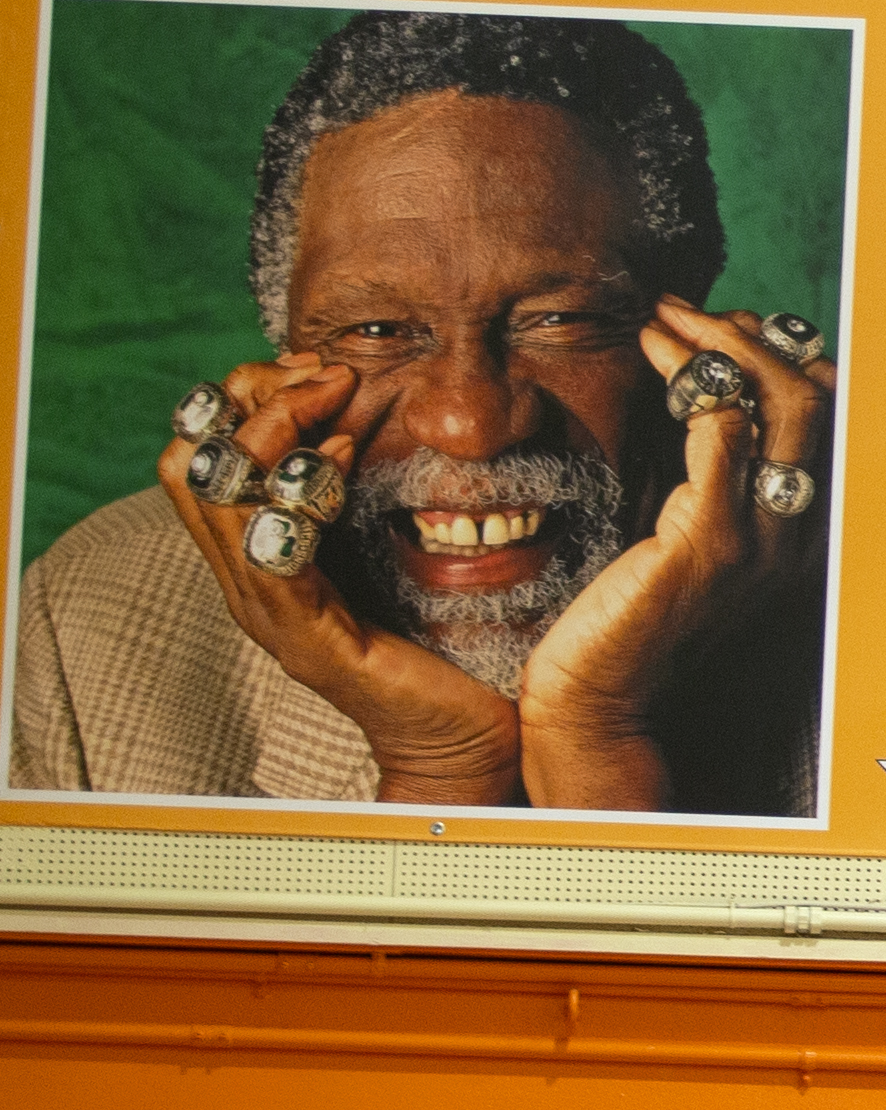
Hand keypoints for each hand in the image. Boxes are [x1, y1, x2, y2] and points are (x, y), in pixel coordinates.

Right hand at [159, 358, 525, 805]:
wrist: (468, 740)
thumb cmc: (442, 639)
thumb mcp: (391, 544)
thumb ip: (364, 492)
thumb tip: (364, 409)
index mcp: (259, 552)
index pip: (203, 447)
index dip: (249, 392)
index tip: (320, 369)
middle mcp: (247, 579)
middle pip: (192, 457)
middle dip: (253, 396)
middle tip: (326, 376)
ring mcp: (270, 612)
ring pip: (217, 491)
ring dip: (276, 427)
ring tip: (338, 401)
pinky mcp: (308, 639)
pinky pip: (273, 552)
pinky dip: (304, 491)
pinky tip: (352, 459)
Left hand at [515, 299, 833, 811]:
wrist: (598, 701)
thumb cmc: (627, 616)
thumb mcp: (680, 534)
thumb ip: (703, 476)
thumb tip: (698, 395)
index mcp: (798, 532)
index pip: (826, 413)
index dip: (777, 354)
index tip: (712, 330)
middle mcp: (798, 534)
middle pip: (817, 396)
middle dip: (753, 334)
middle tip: (682, 312)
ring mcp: (762, 539)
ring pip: (783, 402)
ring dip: (721, 343)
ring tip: (662, 320)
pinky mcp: (709, 543)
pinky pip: (726, 435)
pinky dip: (695, 381)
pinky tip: (652, 361)